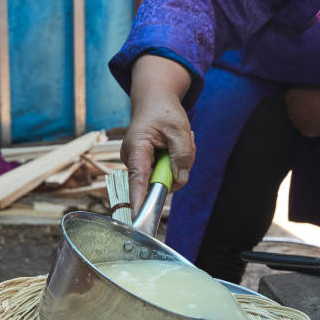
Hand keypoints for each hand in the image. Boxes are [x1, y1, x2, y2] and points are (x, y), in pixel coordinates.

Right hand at [123, 55, 195, 212]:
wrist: (154, 101)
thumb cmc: (163, 112)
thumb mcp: (180, 130)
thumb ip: (181, 156)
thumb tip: (179, 181)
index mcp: (137, 148)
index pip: (137, 178)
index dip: (139, 199)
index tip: (137, 217)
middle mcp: (132, 158)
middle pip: (158, 180)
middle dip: (177, 167)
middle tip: (187, 143)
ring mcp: (137, 163)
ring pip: (164, 177)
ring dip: (178, 162)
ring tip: (180, 140)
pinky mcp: (143, 166)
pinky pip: (163, 172)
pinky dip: (174, 161)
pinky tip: (174, 145)